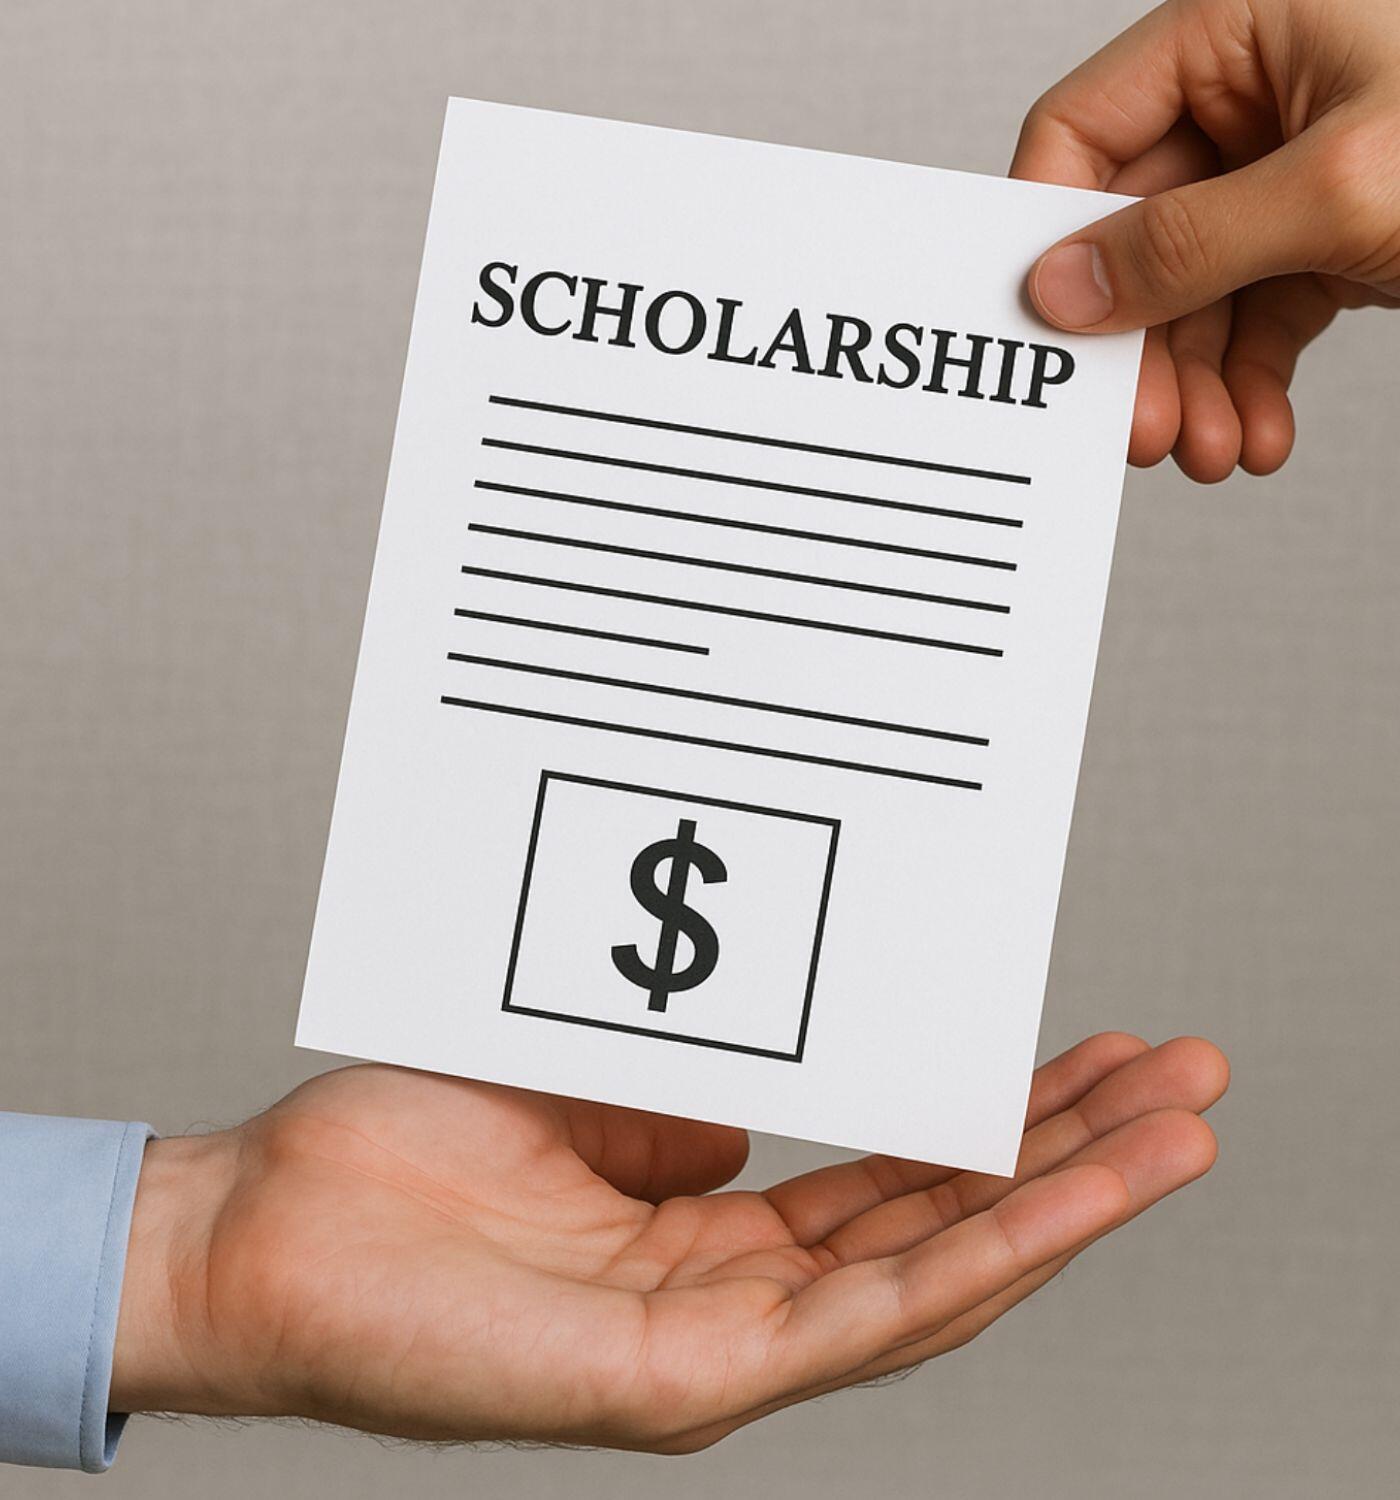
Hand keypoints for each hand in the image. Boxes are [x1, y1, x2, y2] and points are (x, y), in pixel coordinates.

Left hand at [111, 1033, 1225, 1451]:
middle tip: (1184, 1079)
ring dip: (1063, 1209)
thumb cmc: (402, 1153)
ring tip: (1177, 1136)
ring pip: (932, 1281)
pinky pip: (856, 1320)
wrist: (263, 1227)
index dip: (999, 1122)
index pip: (892, 1181)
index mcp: (709, 1234)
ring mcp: (716, 1354)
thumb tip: (756, 1109)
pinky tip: (1064, 1206)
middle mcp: (731, 1301)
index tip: (1090, 1051)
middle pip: (938, 1227)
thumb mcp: (587, 1091)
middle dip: (1071, 1156)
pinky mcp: (680, 1382)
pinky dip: (974, 1259)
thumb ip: (687, 1111)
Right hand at [1012, 0, 1399, 480]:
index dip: (1050, 232)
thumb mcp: (1340, 187)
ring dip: (1195, 388)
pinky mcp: (1326, 239)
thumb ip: (1189, 241)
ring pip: (1192, 295)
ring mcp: (1286, 174)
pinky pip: (1255, 319)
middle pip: (1135, 236)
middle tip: (1143, 429)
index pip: (1083, 131)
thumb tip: (1064, 286)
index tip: (1046, 329)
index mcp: (1235, 32)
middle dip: (1142, 347)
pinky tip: (1259, 435)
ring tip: (1214, 452)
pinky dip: (1250, 386)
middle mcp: (1249, 100)